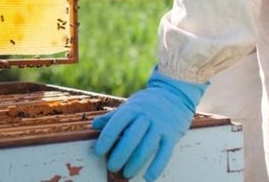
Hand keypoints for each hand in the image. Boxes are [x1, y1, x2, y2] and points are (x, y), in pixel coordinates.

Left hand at [91, 67, 207, 180]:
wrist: (174, 94)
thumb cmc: (146, 103)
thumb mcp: (129, 105)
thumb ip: (112, 116)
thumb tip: (94, 125)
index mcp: (132, 109)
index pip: (116, 125)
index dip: (105, 140)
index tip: (98, 152)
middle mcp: (146, 116)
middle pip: (131, 138)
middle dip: (120, 155)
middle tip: (112, 167)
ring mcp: (160, 126)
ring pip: (146, 147)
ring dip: (135, 163)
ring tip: (126, 174)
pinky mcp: (172, 135)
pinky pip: (164, 154)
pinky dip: (156, 167)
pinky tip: (148, 178)